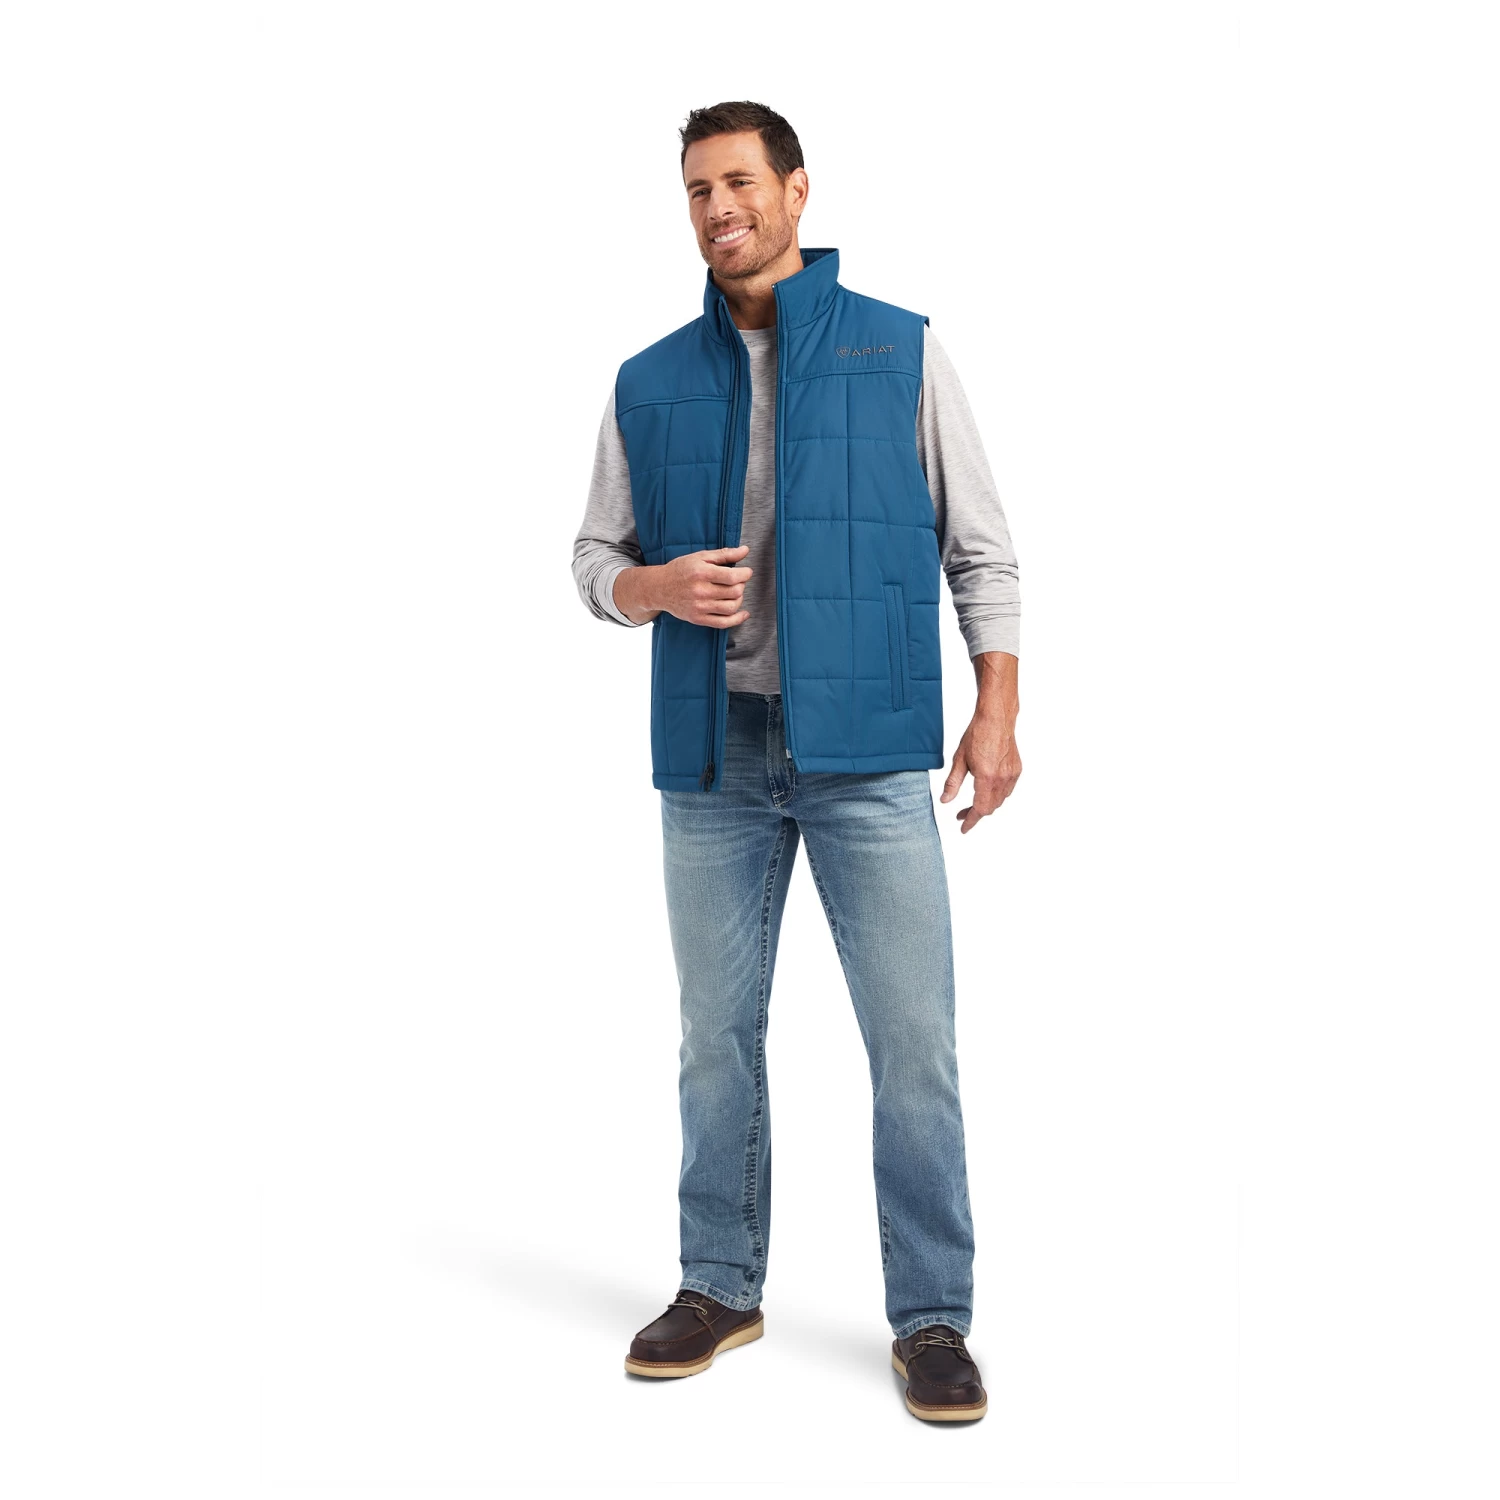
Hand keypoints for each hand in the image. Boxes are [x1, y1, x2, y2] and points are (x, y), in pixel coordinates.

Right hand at [614, 545, 751, 626]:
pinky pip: (723, 623)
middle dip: (741, 585)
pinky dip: (737, 619)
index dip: (745, 574)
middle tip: (738, 581)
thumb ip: (724, 554)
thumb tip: (745, 550)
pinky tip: (743, 613)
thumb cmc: (681, 570)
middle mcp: (700, 591)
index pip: (733, 577)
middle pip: (734, 592)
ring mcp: (699, 607)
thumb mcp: (700, 557)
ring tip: (735, 593)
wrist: (659, 588)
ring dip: (739, 599)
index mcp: (701, 573)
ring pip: (731, 607)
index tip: (746, 572)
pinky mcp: (698, 619)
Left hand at [940, 651, 1021, 833]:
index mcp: (987, 778)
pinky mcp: (1017, 769)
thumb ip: (952, 783)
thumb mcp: (959, 760)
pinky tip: (987, 790)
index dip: (971, 821)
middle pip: (991, 807)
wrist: (996, 718)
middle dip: (976, 813)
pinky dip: (997, 795)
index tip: (963, 828)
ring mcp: (1012, 775)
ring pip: (1000, 800)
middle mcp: (1002, 779)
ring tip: (973, 804)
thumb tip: (945, 801)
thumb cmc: (977, 735)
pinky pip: (1007, 790)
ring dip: (987, 805)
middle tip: (961, 814)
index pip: (980, 809)